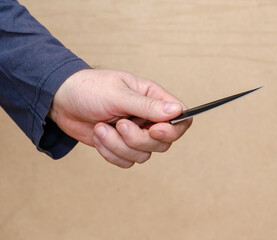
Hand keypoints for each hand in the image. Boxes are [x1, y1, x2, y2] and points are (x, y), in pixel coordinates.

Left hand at [49, 69, 191, 167]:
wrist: (61, 101)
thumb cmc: (89, 88)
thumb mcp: (118, 94)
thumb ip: (147, 105)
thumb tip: (177, 111)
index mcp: (153, 99)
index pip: (181, 119)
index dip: (173, 130)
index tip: (154, 130)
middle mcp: (148, 118)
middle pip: (163, 143)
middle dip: (137, 139)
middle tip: (119, 124)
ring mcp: (135, 134)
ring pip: (143, 155)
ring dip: (118, 145)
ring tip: (101, 127)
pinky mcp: (121, 147)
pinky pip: (127, 161)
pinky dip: (110, 153)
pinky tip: (99, 135)